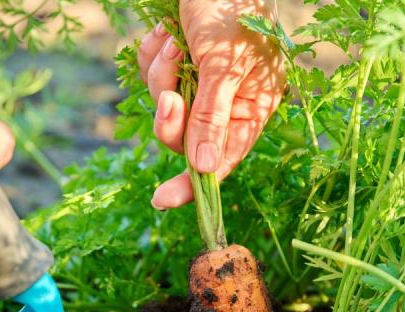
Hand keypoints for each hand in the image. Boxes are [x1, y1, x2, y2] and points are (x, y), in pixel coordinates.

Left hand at [137, 0, 284, 208]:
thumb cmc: (232, 3)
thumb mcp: (223, 64)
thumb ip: (213, 117)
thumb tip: (207, 169)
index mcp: (253, 106)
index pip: (223, 159)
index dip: (194, 184)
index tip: (162, 199)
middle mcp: (228, 99)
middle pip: (185, 137)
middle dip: (170, 117)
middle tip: (169, 95)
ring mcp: (200, 80)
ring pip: (165, 106)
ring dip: (160, 76)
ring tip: (172, 42)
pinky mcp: (178, 61)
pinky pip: (153, 75)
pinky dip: (152, 56)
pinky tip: (164, 31)